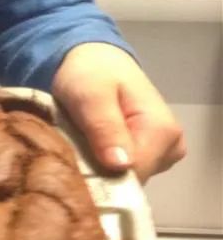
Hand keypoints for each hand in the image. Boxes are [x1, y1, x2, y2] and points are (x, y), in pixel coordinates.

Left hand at [51, 42, 184, 182]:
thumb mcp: (91, 95)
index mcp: (163, 132)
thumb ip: (105, 128)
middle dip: (97, 170)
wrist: (92, 58)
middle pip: (129, 181)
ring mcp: (159, 153)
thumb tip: (120, 166)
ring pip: (123, 178)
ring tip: (76, 143)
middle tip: (69, 148)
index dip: (100, 175)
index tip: (72, 164)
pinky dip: (99, 163)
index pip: (133, 176)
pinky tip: (84, 147)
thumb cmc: (90, 72)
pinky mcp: (146, 154)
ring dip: (96, 166)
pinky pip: (121, 171)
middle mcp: (170, 148)